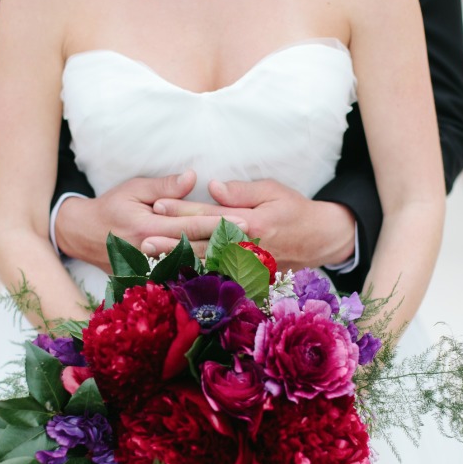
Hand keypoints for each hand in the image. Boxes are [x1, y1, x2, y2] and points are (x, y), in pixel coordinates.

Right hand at [54, 171, 247, 267]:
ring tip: (252, 259)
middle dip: (228, 246)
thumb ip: (164, 186)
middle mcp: (150, 251)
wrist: (84, 235)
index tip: (245, 220)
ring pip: (192, 267)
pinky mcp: (150, 277)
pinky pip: (181, 276)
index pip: (190, 225)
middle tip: (258, 242)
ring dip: (221, 263)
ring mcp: (150, 268)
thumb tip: (193, 178)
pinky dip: (205, 275)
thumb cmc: (111, 206)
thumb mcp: (134, 188)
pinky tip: (227, 274)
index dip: (219, 223)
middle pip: (196, 249)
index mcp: (147, 227)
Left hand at [152, 178, 355, 269]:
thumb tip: (213, 187)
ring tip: (152, 258)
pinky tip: (176, 273)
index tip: (158, 204)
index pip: (209, 214)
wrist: (318, 239)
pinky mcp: (248, 275)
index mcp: (251, 224)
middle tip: (144, 238)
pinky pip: (218, 276)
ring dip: (179, 260)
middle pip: (203, 243)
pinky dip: (195, 274)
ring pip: (207, 263)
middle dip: (172, 240)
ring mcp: (247, 265)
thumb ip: (241, 192)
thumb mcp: (272, 191)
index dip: (183, 209)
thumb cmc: (294, 209)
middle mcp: (247, 248)